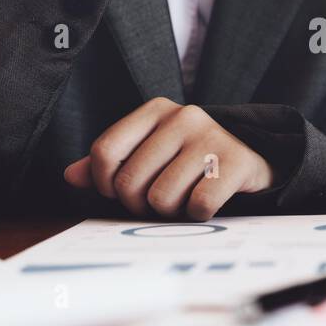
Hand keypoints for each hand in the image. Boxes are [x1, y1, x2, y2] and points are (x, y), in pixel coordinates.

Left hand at [64, 98, 275, 219]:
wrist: (253, 159)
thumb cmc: (190, 160)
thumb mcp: (150, 153)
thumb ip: (110, 162)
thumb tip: (71, 175)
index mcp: (155, 110)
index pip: (105, 151)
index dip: (105, 183)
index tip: (120, 191)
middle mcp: (183, 116)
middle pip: (130, 182)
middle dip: (139, 204)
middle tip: (157, 201)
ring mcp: (211, 137)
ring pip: (161, 198)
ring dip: (170, 212)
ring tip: (183, 199)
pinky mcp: (236, 162)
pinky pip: (197, 207)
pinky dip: (198, 215)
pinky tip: (206, 203)